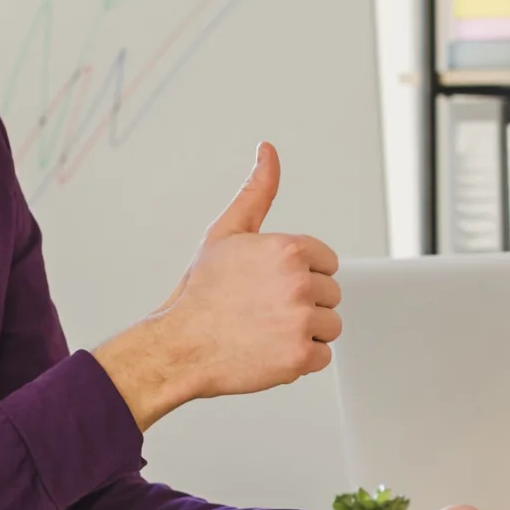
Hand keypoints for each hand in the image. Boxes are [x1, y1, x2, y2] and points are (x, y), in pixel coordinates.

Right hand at [92, 143, 341, 429]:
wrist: (178, 345)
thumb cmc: (202, 291)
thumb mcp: (227, 233)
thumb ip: (257, 191)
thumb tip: (268, 151)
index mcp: (289, 248)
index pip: (327, 263)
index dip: (299, 275)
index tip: (269, 285)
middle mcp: (299, 281)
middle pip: (331, 294)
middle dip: (303, 303)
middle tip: (263, 310)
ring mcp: (301, 320)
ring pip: (330, 325)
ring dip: (305, 332)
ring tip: (266, 330)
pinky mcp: (300, 355)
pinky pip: (324, 356)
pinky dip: (301, 359)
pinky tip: (269, 350)